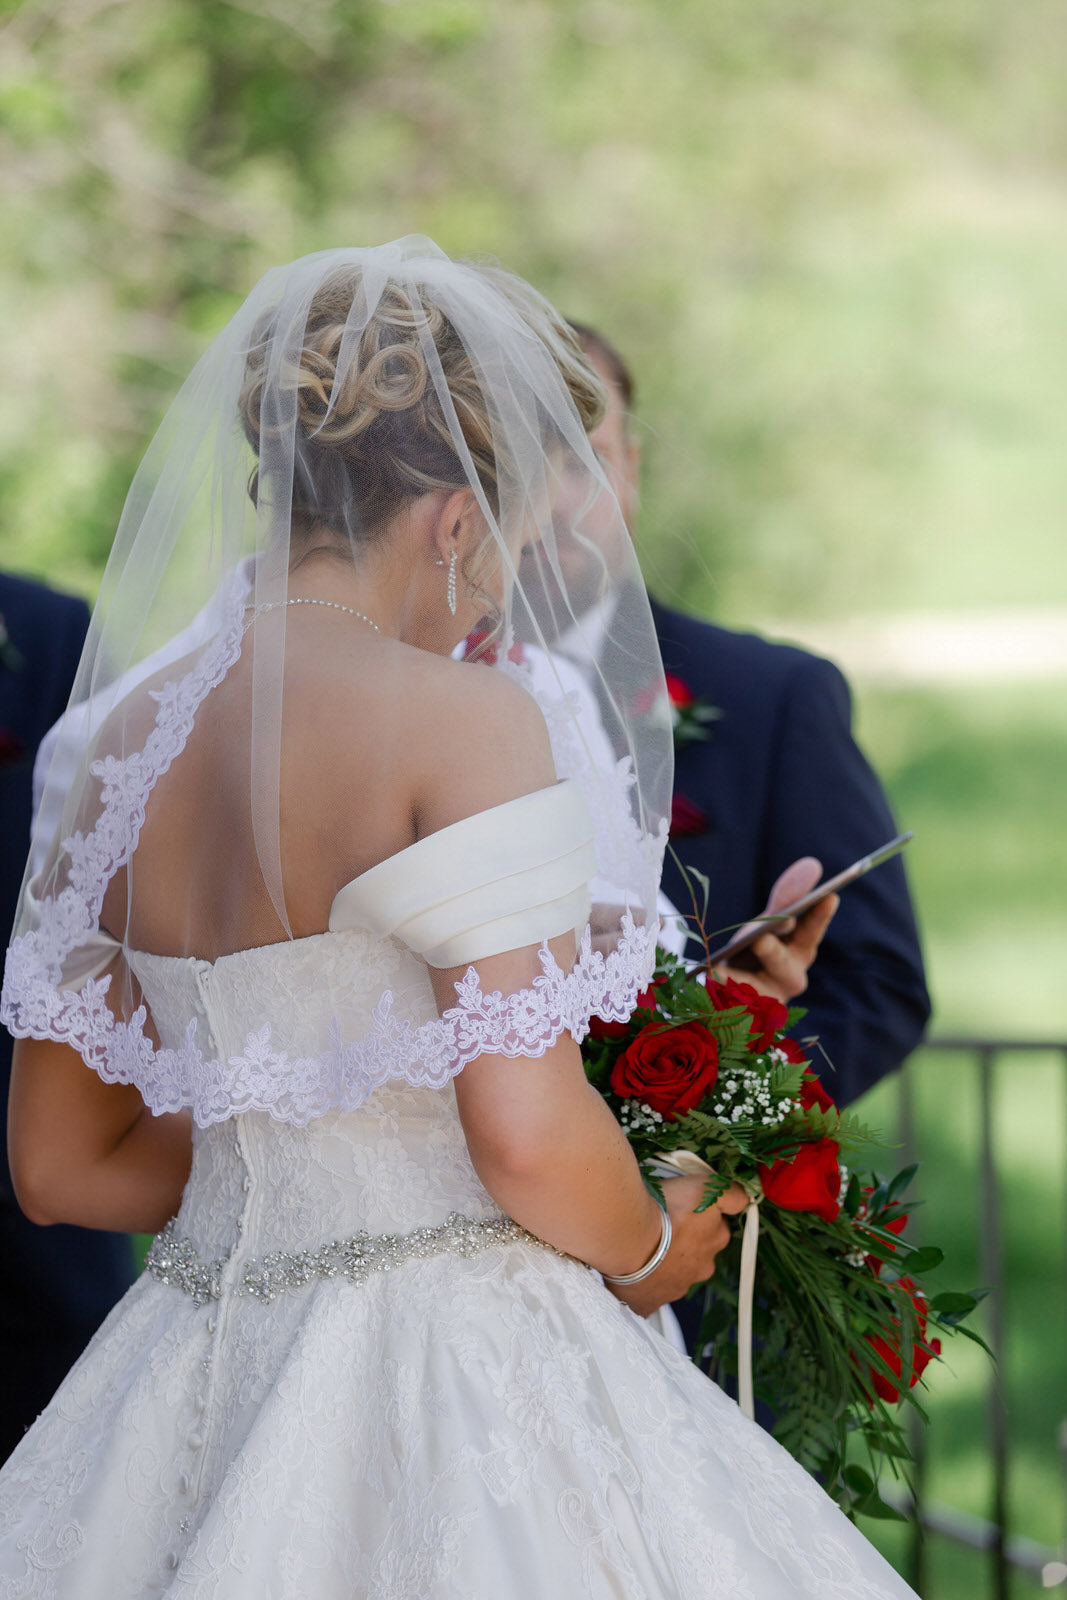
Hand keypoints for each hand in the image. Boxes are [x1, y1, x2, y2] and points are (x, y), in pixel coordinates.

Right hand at [606, 1174, 748, 1318]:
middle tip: (664, 1223)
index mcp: (716, 1241)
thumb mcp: (707, 1188)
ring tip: (644, 1242)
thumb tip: (744, 1199)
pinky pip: (651, 1292)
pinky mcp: (651, 1301)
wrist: (629, 1240)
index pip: (717, 1228)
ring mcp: (676, 1286)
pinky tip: (634, 1267)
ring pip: (674, 1272)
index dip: (702, 1216)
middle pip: (698, 1253)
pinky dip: (645, 1281)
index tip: (686, 1208)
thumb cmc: (666, 1211)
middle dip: (685, 1241)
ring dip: (664, 1260)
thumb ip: (731, 1194)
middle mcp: (701, 1268)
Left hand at [716, 856, 837, 1004]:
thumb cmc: (755, 949)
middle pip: (785, 970)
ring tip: (723, 967)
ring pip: (756, 991)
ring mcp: (764, 999)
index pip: (811, 934)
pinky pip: (725, 1001)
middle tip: (762, 938)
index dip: (818, 918)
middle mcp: (788, 979)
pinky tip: (706, 975)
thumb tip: (813, 864)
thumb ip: (787, 897)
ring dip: (742, 979)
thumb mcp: (769, 920)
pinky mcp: (738, 1011)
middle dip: (774, 954)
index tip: (828, 897)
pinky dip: (717, 988)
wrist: (728, 986)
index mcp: (800, 954)